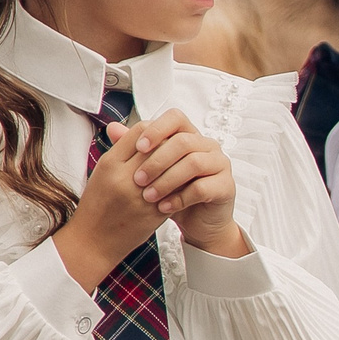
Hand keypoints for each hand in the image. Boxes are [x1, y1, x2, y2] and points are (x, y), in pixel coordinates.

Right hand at [54, 117, 166, 289]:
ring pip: (172, 168)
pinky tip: (185, 182)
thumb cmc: (97, 205)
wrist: (92, 242)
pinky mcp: (154, 213)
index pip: (141, 132)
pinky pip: (177, 191)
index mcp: (110, 164)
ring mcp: (140, 196)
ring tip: (183, 163)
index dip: (154, 131)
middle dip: (170, 145)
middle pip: (159, 147)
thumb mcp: (103, 172)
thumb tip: (142, 130)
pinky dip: (183, 184)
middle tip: (176, 148)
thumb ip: (121, 151)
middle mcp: (124, 178)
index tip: (158, 137)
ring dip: (180, 163)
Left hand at [127, 111, 243, 257]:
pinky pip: (203, 187)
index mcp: (190, 135)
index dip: (157, 129)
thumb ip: (135, 149)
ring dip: (167, 180)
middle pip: (183, 141)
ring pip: (194, 163)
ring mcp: (220, 164)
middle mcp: (208, 146)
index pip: (175, 118)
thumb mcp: (152, 170)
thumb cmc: (173, 192)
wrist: (197, 221)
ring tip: (148, 196)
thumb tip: (111, 128)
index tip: (138, 147)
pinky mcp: (226, 186)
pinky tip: (163, 207)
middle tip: (137, 179)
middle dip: (157, 160)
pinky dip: (180, 198)